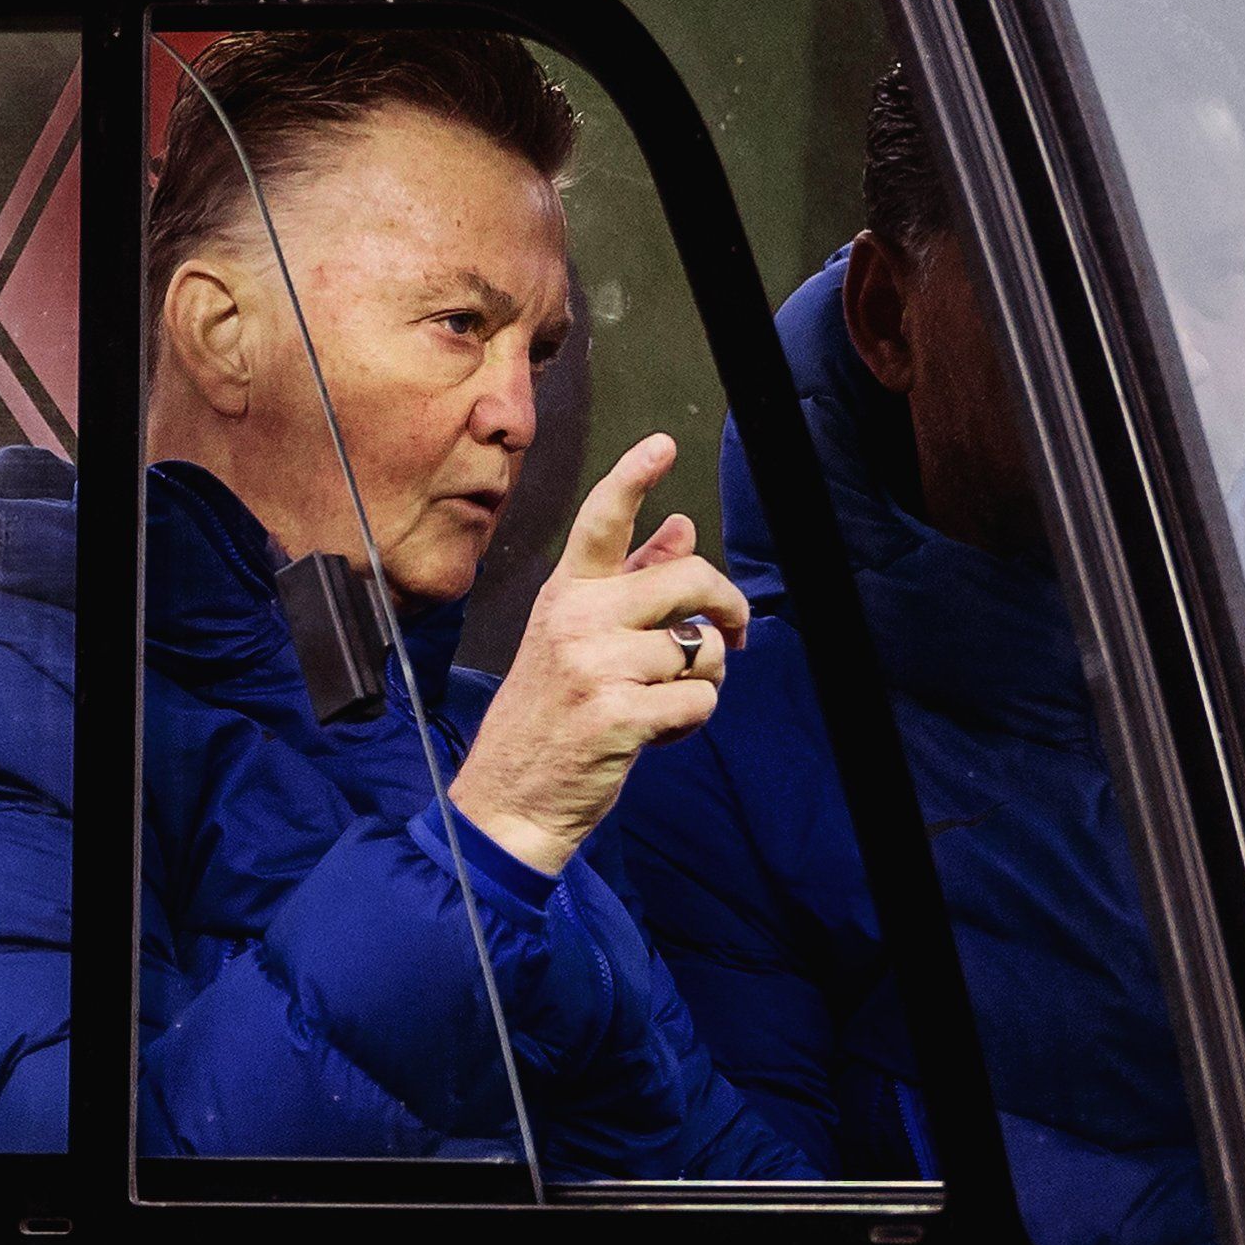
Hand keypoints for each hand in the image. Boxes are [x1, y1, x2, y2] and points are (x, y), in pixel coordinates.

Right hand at [449, 436, 747, 877]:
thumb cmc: (549, 717)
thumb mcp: (576, 639)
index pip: (601, 521)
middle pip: (688, 581)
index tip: (662, 445)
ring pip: (701, 649)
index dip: (634, 478)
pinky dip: (689, 723)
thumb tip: (682, 529)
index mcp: (565, 593)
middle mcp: (576, 618)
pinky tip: (653, 734)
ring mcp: (595, 665)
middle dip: (727, 608)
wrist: (510, 799)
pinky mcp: (618, 713)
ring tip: (659, 703)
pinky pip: (698, 701)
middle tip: (735, 634)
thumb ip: (630, 582)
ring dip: (701, 683)